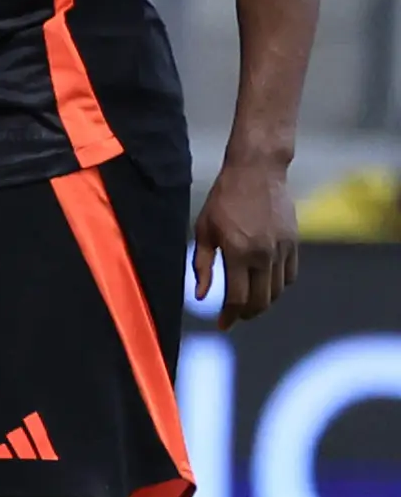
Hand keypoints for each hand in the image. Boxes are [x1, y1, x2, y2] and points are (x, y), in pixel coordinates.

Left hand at [195, 151, 299, 322]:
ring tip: (248, 304)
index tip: (222, 325)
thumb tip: (201, 296)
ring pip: (277, 291)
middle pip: (260, 300)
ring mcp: (283, 249)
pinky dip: (278, 287)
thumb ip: (203, 265)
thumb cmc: (223, 199)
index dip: (229, 316)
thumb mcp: (203, 230)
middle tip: (235, 317)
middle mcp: (264, 255)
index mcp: (238, 253)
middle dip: (247, 314)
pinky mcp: (294, 243)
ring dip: (263, 303)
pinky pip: (290, 276)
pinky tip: (265, 286)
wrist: (257, 172)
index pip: (237, 298)